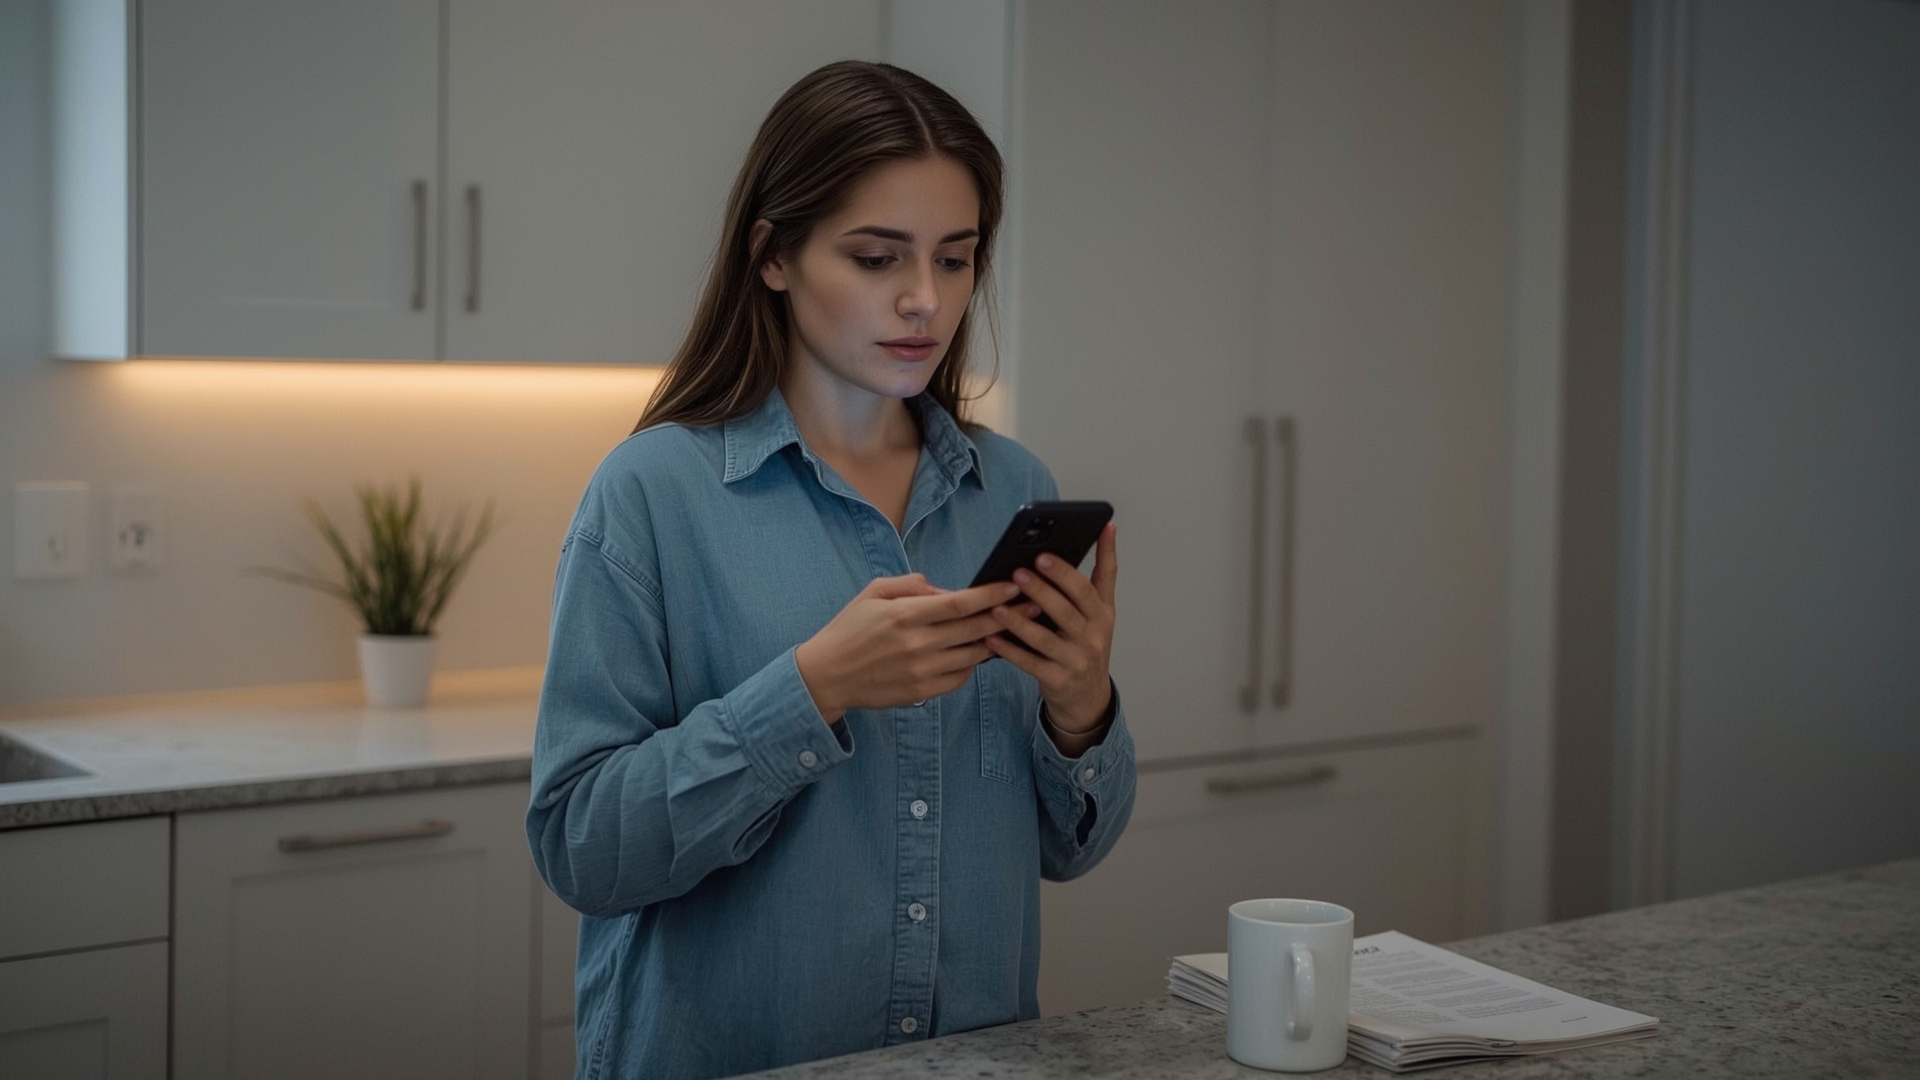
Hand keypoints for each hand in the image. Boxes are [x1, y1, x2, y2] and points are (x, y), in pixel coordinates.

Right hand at [795, 574, 1018, 722]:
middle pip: (975, 629)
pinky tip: (979, 652)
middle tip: (1032, 605)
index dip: (990, 594)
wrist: (827, 675)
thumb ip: (912, 585)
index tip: (1012, 585)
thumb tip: (946, 590)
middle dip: (1007, 615)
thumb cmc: (850, 629)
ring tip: (1014, 628)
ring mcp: (921, 671)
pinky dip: (973, 664)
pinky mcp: (922, 692)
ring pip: (973, 655)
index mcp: (905, 615)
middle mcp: (917, 644)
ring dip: (995, 641)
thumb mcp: (873, 593)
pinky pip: (960, 677)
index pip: (959, 603)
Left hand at [984, 522, 1117, 734]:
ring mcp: (1075, 661)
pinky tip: (991, 638)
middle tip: (1017, 572)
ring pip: (1044, 639)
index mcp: (1102, 615)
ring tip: (998, 606)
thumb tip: (1108, 528)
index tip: (1045, 555)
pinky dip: (1009, 651)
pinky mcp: (1057, 681)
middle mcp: (1092, 638)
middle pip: (1066, 612)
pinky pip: (1030, 664)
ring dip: (1020, 622)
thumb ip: (1104, 571)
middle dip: (1041, 591)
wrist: (1089, 697)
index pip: (1086, 590)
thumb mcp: (1103, 611)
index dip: (1066, 572)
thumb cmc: (1089, 644)